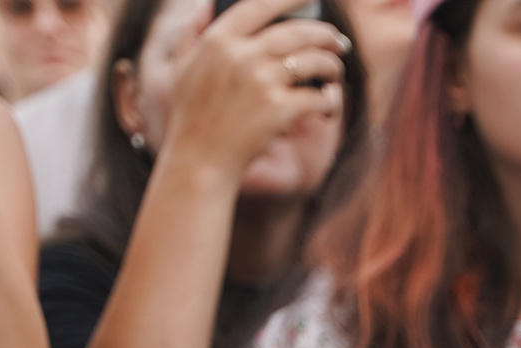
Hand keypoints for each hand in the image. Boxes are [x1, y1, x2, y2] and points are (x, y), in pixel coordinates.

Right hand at [158, 0, 348, 178]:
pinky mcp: (280, 110)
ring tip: (334, 73)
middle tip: (338, 42)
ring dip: (332, 66)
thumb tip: (209, 3)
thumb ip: (196, 31)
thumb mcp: (183, 65)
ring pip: (314, 61)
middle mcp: (242, 55)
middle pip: (298, 32)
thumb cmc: (192, 113)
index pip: (260, 6)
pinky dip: (329, 100)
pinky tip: (328, 105)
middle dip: (325, 35)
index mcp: (218, 39)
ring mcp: (262, 82)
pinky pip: (319, 96)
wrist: (201, 159)